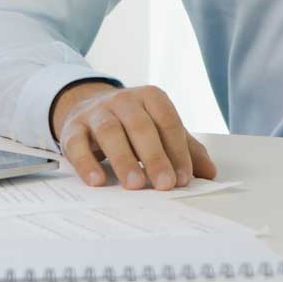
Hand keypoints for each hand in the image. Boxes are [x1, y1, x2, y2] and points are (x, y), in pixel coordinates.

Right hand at [52, 81, 216, 190]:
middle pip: (140, 125)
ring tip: (135, 185)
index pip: (167, 121)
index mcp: (150, 97)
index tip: (183, 178)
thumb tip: (210, 173)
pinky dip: (86, 163)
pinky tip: (97, 181)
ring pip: (110, 131)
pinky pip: (77, 144)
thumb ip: (185, 149)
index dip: (177, 150)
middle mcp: (123, 100)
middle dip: (154, 156)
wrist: (87, 108)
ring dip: (124, 159)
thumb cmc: (131, 124)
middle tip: (164, 184)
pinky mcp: (73, 128)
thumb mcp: (160, 131)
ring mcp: (96, 112)